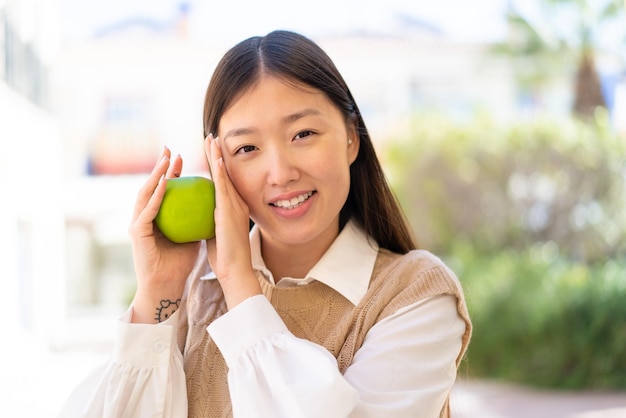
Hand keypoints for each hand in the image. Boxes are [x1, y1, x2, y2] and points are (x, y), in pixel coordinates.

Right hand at [128, 146, 200, 322]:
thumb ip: (197, 217)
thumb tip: (214, 200)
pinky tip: (165, 183)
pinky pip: (148, 210)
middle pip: (153, 186)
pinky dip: (156, 196)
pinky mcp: (137, 233)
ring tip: (165, 160)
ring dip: (156, 175)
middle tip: (169, 148)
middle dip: (160, 166)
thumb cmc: (181, 262)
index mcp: (158, 216)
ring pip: (145, 193)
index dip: (172, 171)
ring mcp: (138, 224)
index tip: (182, 155)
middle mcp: (145, 216)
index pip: (166, 189)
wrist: (167, 285)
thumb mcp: (193, 234)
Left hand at [204, 134, 260, 308]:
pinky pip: (222, 184)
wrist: (234, 269)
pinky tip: (214, 155)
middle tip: (212, 136)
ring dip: (217, 154)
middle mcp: (236, 202)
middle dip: (218, 153)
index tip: (212, 151)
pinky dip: (219, 169)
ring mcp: (234, 204)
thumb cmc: (224, 256)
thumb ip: (211, 221)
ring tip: (212, 138)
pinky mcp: (229, 209)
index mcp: (233, 208)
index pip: (223, 182)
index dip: (218, 165)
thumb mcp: (216, 234)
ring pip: (224, 174)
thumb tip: (199, 216)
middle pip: (225, 172)